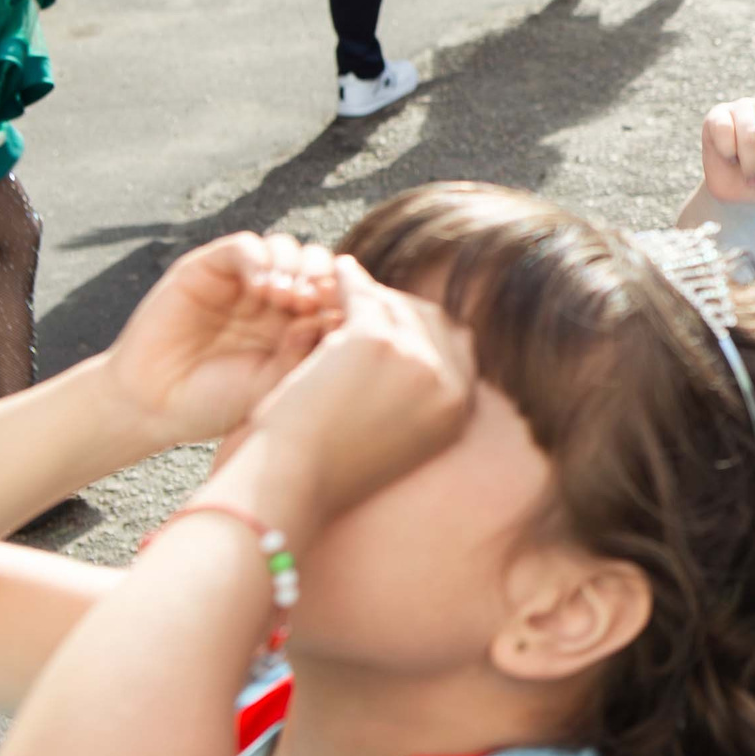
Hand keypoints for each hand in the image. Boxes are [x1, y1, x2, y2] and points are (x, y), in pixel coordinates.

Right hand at [105, 233, 340, 450]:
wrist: (154, 407)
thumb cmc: (217, 405)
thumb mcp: (274, 387)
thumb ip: (305, 354)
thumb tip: (332, 316)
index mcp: (301, 327)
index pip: (338, 296)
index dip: (347, 301)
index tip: (349, 320)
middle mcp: (276, 300)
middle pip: (318, 266)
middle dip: (325, 278)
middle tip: (316, 302)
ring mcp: (242, 282)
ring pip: (287, 249)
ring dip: (296, 266)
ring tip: (288, 298)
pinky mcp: (208, 268)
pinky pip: (245, 246)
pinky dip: (260, 259)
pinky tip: (262, 287)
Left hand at [245, 258, 476, 528]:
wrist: (295, 483)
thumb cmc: (329, 472)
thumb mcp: (395, 440)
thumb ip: (417, 399)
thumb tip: (415, 354)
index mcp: (459, 413)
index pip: (459, 347)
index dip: (427, 330)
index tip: (397, 321)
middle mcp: (448, 384)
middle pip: (434, 319)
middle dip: (401, 308)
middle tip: (368, 300)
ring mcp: (417, 359)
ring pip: (397, 304)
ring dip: (370, 294)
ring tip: (343, 285)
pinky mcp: (377, 340)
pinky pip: (364, 293)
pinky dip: (348, 280)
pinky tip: (335, 272)